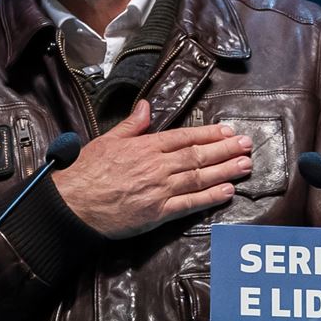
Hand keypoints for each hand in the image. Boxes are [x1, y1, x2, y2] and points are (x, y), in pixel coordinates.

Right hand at [51, 102, 251, 239]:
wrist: (74, 205)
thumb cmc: (86, 172)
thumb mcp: (107, 140)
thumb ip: (131, 125)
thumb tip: (146, 106)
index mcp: (146, 147)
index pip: (185, 137)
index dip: (209, 134)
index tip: (228, 131)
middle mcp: (157, 166)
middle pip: (198, 156)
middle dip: (225, 150)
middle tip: (247, 145)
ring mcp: (160, 190)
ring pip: (199, 177)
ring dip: (225, 170)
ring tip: (245, 165)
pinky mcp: (158, 213)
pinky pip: (190, 204)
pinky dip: (210, 198)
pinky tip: (227, 192)